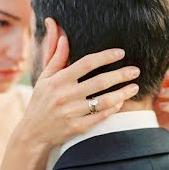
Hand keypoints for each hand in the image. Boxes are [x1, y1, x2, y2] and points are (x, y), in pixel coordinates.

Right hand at [0, 37, 139, 169]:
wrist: (33, 133)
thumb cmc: (41, 101)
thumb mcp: (44, 78)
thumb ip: (56, 57)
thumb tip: (63, 36)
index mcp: (58, 80)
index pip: (86, 63)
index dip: (105, 56)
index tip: (121, 53)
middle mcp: (65, 96)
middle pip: (99, 82)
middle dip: (120, 75)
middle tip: (135, 70)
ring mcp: (72, 113)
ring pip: (104, 101)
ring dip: (122, 93)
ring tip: (134, 87)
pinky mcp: (77, 128)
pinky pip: (100, 116)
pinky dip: (113, 109)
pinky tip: (121, 102)